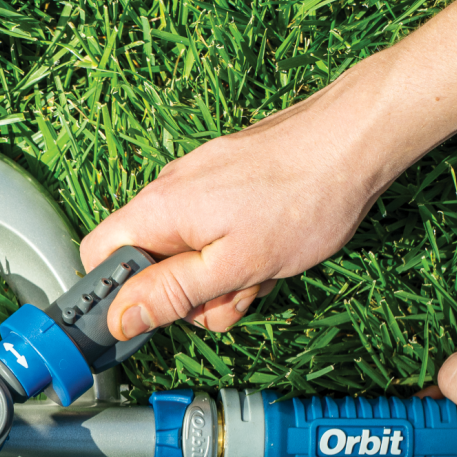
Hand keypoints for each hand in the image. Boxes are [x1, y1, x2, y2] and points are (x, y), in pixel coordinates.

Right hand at [81, 0, 456, 339]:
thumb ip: (171, 294)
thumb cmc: (303, 199)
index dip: (116, 295)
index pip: (98, 257)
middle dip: (186, 293)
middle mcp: (167, 191)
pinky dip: (235, 251)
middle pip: (147, 263)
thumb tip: (119, 319)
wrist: (358, 138)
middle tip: (230, 296)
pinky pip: (211, 231)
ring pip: (185, 252)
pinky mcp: (225, 180)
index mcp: (157, 211)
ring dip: (218, 277)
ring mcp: (197, 183)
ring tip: (261, 272)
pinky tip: (270, 251)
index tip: (152, 318)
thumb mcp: (233, 267)